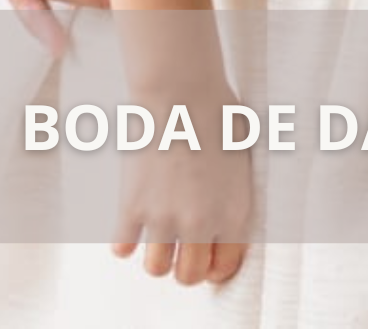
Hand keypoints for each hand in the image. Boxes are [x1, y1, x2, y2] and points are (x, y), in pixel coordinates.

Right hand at [113, 86, 250, 285]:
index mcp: (235, 210)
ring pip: (155, 270)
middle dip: (185, 265)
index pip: (225, 267)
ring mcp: (163, 217)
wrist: (182, 90)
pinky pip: (122, 249)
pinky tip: (135, 218)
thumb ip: (235, 196)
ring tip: (160, 232)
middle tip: (181, 246)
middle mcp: (200, 221)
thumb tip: (225, 218)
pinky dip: (126, 240)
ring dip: (156, 255)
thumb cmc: (219, 114)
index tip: (206, 253)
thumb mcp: (244, 157)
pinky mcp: (132, 207)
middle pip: (187, 277)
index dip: (214, 264)